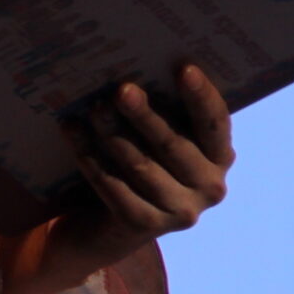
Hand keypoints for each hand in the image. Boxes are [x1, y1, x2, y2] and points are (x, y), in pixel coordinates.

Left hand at [0, 65, 234, 293]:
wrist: (107, 223)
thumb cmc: (139, 160)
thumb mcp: (157, 135)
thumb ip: (162, 109)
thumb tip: (134, 68)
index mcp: (220, 156)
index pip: (215, 123)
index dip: (201, 96)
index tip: (184, 68)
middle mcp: (209, 186)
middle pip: (172, 144)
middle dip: (144, 114)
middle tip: (120, 89)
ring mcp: (180, 211)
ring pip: (140, 165)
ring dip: (112, 134)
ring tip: (91, 108)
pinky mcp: (144, 225)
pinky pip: (114, 186)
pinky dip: (91, 158)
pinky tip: (73, 133)